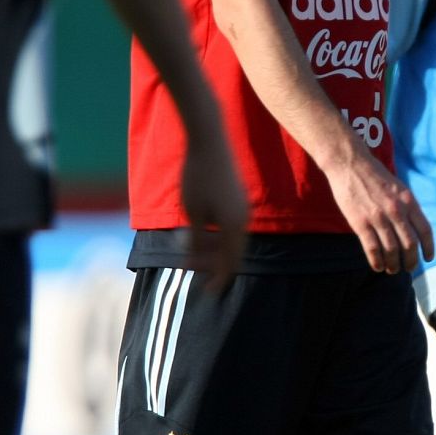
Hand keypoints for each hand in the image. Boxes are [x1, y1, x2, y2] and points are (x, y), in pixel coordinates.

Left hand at [180, 135, 247, 287]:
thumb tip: (195, 260)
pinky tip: (202, 235)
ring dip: (214, 251)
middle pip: (233, 254)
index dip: (218, 280)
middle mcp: (243, 220)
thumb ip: (196, 240)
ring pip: (232, 240)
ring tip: (193, 255)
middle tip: (194, 274)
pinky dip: (218, 237)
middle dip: (214, 266)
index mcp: (234, 227)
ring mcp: (243, 209)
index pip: (230, 263)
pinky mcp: (238, 199)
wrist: (209, 141)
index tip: (206, 293)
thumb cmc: (197, 177)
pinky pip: (231, 227)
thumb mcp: (192, 213)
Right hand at [324, 149, 434, 273]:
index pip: (425, 230)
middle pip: (410, 244)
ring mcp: (378, 218)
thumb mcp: (399, 187)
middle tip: (409, 268)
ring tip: (392, 270)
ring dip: (394, 265)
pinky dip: (377, 261)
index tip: (428, 258)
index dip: (428, 247)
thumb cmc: (375, 176)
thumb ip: (407, 206)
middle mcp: (396, 211)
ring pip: (391, 250)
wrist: (350, 164)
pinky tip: (378, 267)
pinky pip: (372, 249)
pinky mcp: (360, 223)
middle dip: (411, 260)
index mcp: (408, 201)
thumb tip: (415, 228)